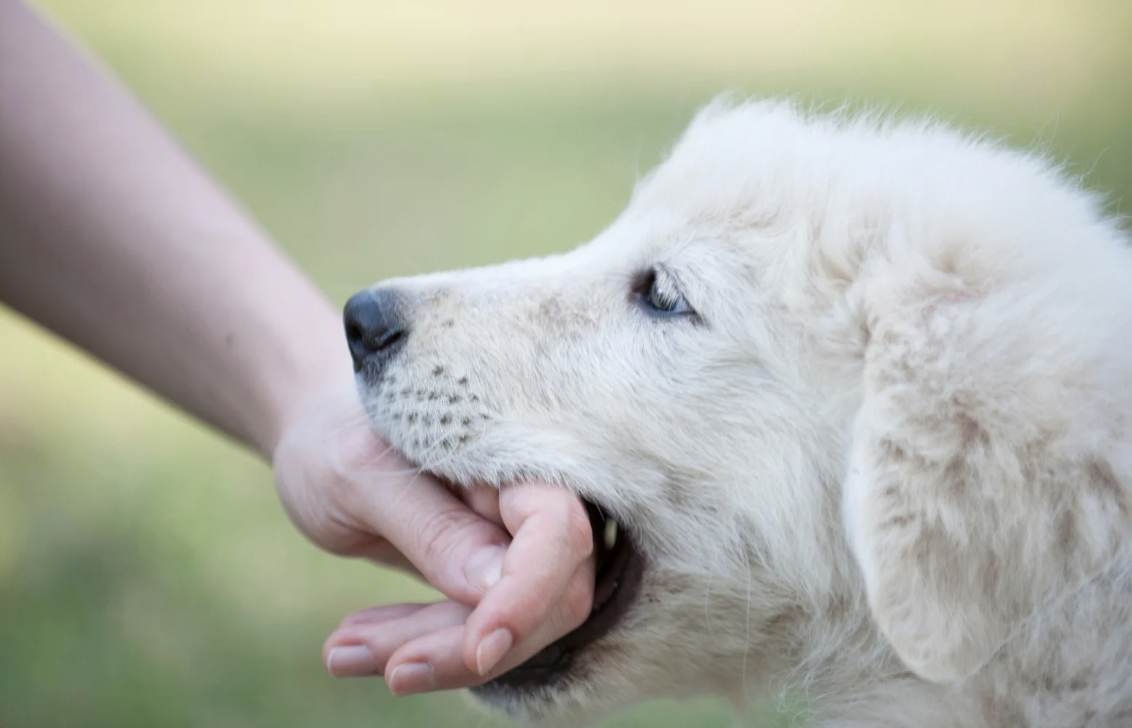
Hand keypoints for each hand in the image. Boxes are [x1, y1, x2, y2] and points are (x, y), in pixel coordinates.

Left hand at [272, 390, 594, 694]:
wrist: (320, 437)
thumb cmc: (336, 437)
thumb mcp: (361, 476)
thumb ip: (433, 529)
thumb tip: (496, 591)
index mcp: (514, 454)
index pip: (557, 532)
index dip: (528, 596)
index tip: (478, 649)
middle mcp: (529, 498)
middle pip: (546, 596)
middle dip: (463, 641)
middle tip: (368, 660)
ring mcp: (514, 540)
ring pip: (510, 625)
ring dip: (430, 651)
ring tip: (339, 650)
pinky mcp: (488, 577)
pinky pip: (473, 627)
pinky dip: (417, 644)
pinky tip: (352, 644)